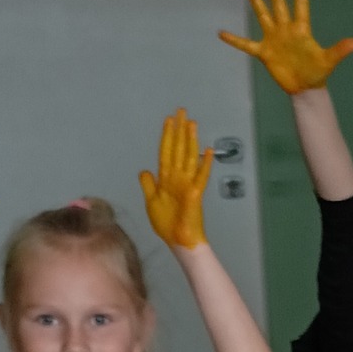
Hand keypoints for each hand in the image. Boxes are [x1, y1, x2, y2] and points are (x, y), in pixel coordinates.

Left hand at [139, 108, 213, 249]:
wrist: (178, 240)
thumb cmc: (166, 224)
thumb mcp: (151, 202)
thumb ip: (148, 185)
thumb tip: (145, 170)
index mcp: (166, 178)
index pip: (166, 152)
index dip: (167, 136)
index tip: (168, 119)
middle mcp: (177, 177)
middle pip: (178, 149)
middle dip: (179, 130)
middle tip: (181, 111)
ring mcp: (187, 183)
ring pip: (189, 157)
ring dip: (190, 140)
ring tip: (191, 123)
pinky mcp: (195, 193)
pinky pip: (201, 176)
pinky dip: (205, 164)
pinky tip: (208, 151)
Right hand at [219, 0, 352, 94]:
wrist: (305, 88)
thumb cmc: (317, 73)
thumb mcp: (328, 61)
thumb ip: (339, 50)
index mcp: (301, 29)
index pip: (300, 3)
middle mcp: (285, 29)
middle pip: (278, 3)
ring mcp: (273, 39)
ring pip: (262, 14)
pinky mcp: (264, 52)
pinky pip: (246, 45)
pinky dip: (235, 40)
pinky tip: (221, 33)